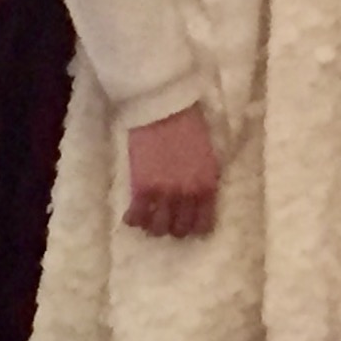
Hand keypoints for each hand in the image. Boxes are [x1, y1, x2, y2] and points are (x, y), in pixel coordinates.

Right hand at [125, 106, 219, 237]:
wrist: (165, 110)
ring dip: (153, 225)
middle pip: (180, 230)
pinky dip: (134, 219)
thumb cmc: (190, 127)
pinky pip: (136, 217)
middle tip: (165, 218)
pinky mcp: (142, 188)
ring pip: (157, 229)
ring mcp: (164, 193)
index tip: (187, 223)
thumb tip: (200, 199)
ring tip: (148, 217)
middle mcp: (188, 194)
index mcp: (207, 185)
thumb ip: (204, 180)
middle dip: (173, 227)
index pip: (204, 224)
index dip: (194, 227)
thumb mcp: (208, 156)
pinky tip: (132, 214)